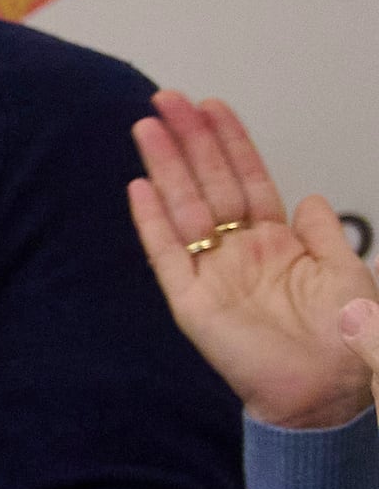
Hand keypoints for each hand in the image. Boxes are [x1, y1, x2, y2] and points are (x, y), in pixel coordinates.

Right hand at [130, 91, 378, 433]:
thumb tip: (310, 198)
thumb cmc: (344, 338)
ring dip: (165, 167)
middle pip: (209, 183)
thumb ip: (327, 235)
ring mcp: (212, 274)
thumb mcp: (349, 272)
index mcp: (277, 243)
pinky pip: (166, 256)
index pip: (247, 179)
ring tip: (147, 127)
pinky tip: (138, 188)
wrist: (328, 388)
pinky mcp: (192, 303)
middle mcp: (239, 252)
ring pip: (184, 208)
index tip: (212, 106)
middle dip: (189, 140)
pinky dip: (151, 223)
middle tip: (166, 99)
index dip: (231, 142)